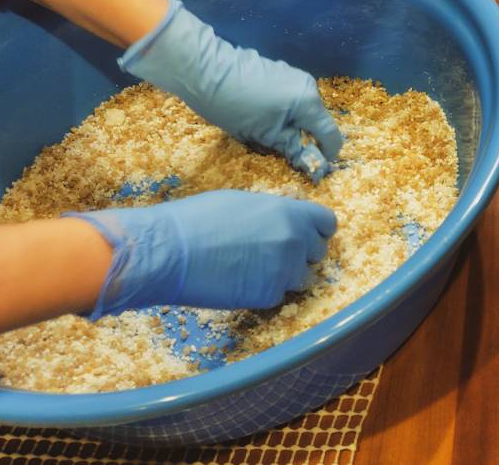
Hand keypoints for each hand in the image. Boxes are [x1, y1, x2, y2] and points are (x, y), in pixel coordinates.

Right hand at [71, 191, 337, 317]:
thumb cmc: (198, 219)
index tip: (305, 236)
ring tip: (251, 270)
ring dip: (283, 276)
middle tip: (272, 255)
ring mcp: (285, 269)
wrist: (170, 250)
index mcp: (290, 212)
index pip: (327, 223)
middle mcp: (295, 240)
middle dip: (300, 254)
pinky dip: (263, 292)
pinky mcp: (268, 295)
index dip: (316, 231)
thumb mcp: (243, 203)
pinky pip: (277, 295)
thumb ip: (272, 214)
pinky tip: (238, 283)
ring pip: (300, 277)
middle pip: (317, 253)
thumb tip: (282, 221)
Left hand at [119, 0, 344, 179]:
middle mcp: (307, 86)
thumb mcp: (264, 135)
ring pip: (300, 110)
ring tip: (261, 132)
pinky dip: (280, 112)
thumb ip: (293, 149)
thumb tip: (316, 167)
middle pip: (316, 121)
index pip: (331, 135)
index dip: (325, 155)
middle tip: (277, 151)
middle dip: (302, 139)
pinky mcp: (277, 71)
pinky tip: (255, 115)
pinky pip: (288, 98)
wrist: (203, 69)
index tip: (310, 168)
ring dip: (289, 126)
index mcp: (309, 102)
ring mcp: (292, 75)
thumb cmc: (234, 106)